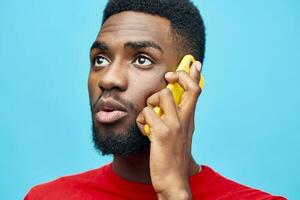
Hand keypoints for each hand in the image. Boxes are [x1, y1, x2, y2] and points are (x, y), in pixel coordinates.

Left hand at [136, 61, 201, 199]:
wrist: (173, 179)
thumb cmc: (172, 155)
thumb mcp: (178, 134)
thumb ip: (175, 118)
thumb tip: (165, 103)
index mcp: (189, 119)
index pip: (196, 91)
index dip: (195, 75)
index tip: (193, 63)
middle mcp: (185, 120)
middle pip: (188, 87)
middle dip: (179, 75)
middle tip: (168, 76)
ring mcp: (175, 126)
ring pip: (161, 95)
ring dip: (150, 103)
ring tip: (150, 118)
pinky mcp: (162, 133)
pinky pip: (146, 113)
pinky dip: (141, 121)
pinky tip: (145, 132)